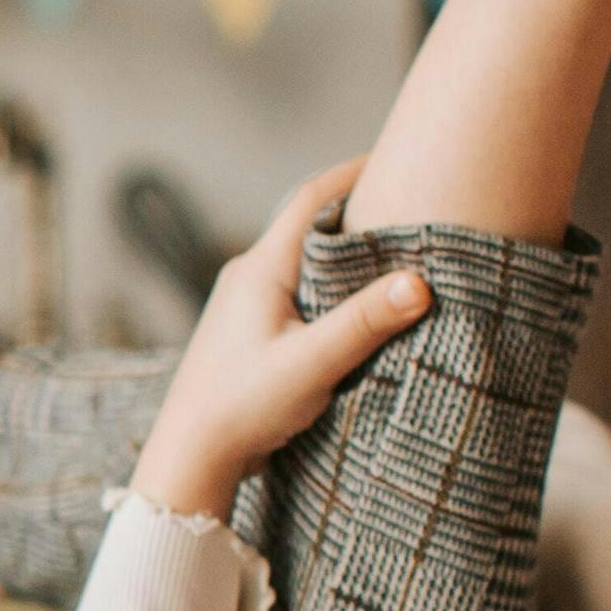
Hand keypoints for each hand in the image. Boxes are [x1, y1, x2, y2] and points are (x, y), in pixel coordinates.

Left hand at [129, 162, 433, 519]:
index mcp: (261, 268)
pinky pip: (298, 288)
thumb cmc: (241, 408)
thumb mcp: (310, 365)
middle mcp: (250, 274)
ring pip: (305, 258)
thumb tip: (421, 282)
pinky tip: (359, 301)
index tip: (401, 154)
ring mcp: (247, 301)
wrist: (190, 456)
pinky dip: (332, 283)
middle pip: (311, 222)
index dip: (356, 172)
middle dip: (359, 207)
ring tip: (397, 245)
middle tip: (413, 199)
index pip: (311, 197)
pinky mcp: (251, 330)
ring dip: (346, 249)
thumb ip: (364, 323)